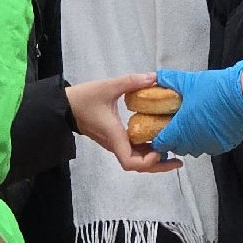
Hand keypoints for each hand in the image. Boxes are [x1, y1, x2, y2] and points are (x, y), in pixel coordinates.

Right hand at [67, 74, 181, 174]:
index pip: (130, 162)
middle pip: (138, 165)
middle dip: (158, 165)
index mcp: (114, 136)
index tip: (160, 152)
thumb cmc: (83, 99)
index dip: (147, 162)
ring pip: (136, 160)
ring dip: (154, 159)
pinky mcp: (114, 139)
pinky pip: (133, 151)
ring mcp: (115, 143)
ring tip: (173, 152)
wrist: (64, 107)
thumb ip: (131, 81)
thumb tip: (153, 77)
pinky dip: (147, 150)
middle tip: (178, 161)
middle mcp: (115, 144)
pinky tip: (159, 141)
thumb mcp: (108, 86)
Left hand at [151, 60, 242, 157]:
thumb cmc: (216, 89)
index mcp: (181, 129)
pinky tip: (210, 124)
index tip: (161, 126)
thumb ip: (169, 80)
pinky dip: (206, 139)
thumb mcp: (189, 81)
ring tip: (194, 121)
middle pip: (176, 147)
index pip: (161, 143)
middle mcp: (193, 143)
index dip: (158, 136)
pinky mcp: (223, 146)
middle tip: (178, 121)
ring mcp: (209, 146)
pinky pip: (209, 146)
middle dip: (174, 137)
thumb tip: (155, 77)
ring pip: (193, 148)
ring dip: (190, 139)